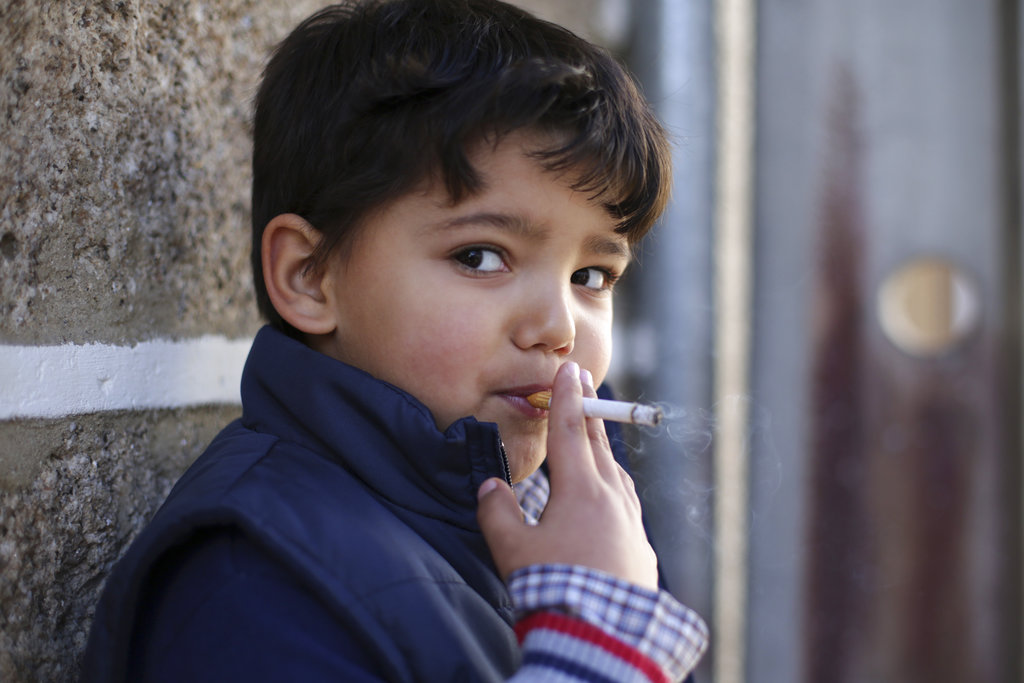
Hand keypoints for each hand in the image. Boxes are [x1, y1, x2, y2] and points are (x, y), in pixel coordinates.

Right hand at [476, 361, 658, 590]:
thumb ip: (497, 512)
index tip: (571, 370)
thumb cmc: (555, 589)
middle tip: (586, 384)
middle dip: (590, 412)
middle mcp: (611, 500)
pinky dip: (616, 487)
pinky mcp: (640, 550)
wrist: (604, 634)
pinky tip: (612, 498)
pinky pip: (628, 505)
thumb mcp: (513, 551)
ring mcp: (631, 524)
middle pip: (599, 446)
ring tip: (596, 440)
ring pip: (617, 474)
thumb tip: (489, 486)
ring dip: (605, 450)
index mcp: (580, 491)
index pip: (571, 433)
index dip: (567, 399)